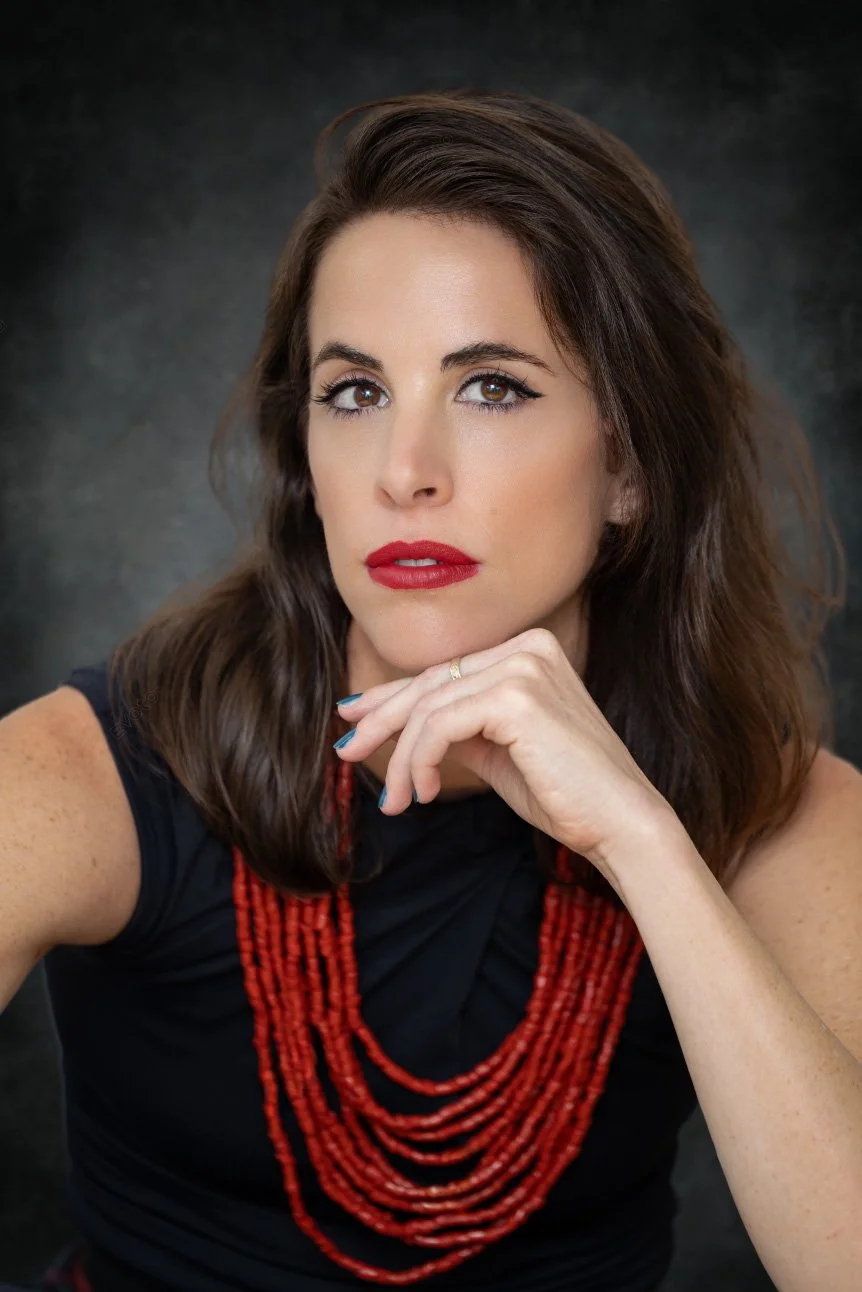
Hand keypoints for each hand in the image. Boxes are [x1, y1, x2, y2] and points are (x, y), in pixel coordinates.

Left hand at [333, 627, 676, 893]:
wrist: (618, 823)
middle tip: (345, 753)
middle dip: (381, 721)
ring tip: (394, 800)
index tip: (354, 720)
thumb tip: (399, 723)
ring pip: (429, 707)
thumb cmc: (564, 794)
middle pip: (430, 682)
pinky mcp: (516, 696)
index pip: (444, 672)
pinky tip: (420, 793)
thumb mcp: (497, 751)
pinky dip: (419, 760)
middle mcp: (528, 647)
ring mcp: (524, 665)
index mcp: (529, 650)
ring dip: (400, 758)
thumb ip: (457, 727)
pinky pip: (441, 725)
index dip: (391, 697)